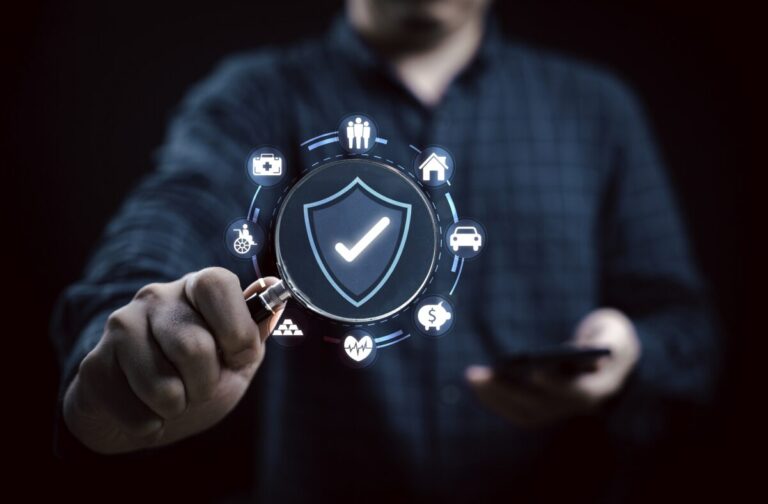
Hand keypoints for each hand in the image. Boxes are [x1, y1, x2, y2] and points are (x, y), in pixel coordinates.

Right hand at [63, 268, 283, 453]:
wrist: (140, 412)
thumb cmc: (194, 380)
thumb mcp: (235, 359)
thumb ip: (254, 331)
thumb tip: (274, 287)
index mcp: (196, 288)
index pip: (217, 284)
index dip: (236, 329)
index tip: (237, 356)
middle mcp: (156, 297)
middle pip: (193, 347)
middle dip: (205, 384)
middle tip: (197, 386)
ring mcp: (120, 326)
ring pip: (163, 386)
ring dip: (176, 407)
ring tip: (171, 398)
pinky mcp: (94, 364)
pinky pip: (136, 412)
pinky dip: (149, 425)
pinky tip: (143, 409)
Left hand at [466, 308, 640, 427]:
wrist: (610, 361)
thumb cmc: (609, 337)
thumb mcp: (614, 330)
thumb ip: (606, 336)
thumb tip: (584, 345)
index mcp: (601, 388)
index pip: (578, 393)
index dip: (557, 385)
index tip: (536, 372)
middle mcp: (579, 407)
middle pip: (542, 405)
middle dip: (511, 390)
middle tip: (482, 374)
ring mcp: (561, 412)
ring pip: (525, 412)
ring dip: (496, 396)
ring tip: (473, 375)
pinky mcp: (545, 410)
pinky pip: (517, 411)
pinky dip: (496, 398)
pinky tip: (478, 381)